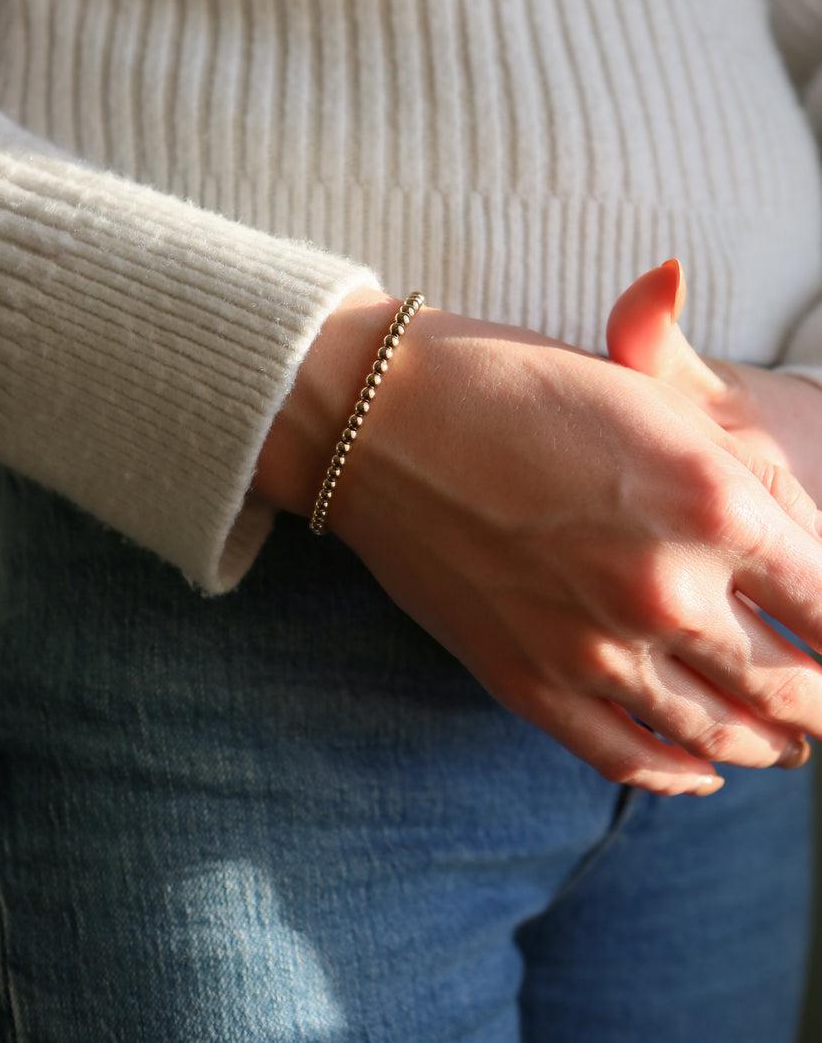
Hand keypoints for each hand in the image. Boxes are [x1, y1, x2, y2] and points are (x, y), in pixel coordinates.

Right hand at [256, 287, 821, 794]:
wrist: (379, 414)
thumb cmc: (519, 383)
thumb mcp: (650, 394)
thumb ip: (745, 463)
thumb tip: (808, 536)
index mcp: (714, 503)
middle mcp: (667, 590)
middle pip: (792, 685)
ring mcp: (595, 649)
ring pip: (719, 736)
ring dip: (767, 745)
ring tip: (785, 743)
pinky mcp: (530, 684)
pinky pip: (629, 760)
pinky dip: (678, 775)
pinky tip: (700, 773)